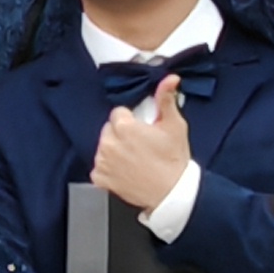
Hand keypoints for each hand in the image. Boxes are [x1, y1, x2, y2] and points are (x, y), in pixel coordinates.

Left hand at [89, 77, 193, 211]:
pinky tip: (125, 171)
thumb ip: (166, 100)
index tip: (142, 130)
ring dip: (114, 150)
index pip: (118, 113)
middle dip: (121, 134)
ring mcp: (102, 161)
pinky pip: (99, 167)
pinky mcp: (99, 178)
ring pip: (103, 147)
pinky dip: (109, 169)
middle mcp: (108, 142)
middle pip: (109, 130)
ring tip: (134, 159)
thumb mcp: (174, 126)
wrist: (171, 193)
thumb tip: (169, 79)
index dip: (131, 121)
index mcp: (123, 126)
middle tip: (140, 145)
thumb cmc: (174, 160)